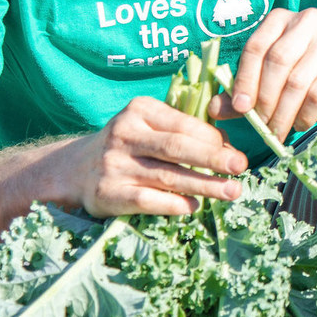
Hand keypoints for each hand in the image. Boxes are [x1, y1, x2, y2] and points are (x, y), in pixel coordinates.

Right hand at [62, 96, 247, 216]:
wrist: (75, 169)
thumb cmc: (128, 146)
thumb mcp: (148, 125)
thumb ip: (183, 131)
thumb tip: (227, 148)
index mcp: (139, 111)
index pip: (183, 125)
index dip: (214, 140)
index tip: (236, 153)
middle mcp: (124, 134)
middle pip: (177, 148)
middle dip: (213, 158)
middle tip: (240, 167)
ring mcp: (114, 165)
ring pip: (167, 176)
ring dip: (204, 185)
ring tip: (231, 191)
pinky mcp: (108, 193)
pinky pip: (148, 200)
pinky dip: (175, 204)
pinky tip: (194, 206)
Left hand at [213, 7, 316, 143]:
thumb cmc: (303, 82)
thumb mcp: (268, 86)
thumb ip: (241, 94)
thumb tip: (213, 109)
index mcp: (282, 19)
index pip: (256, 46)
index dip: (245, 79)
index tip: (240, 108)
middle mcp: (308, 20)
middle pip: (278, 60)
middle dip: (265, 98)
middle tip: (261, 125)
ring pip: (298, 80)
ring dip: (284, 112)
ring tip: (278, 131)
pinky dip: (305, 114)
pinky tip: (301, 124)